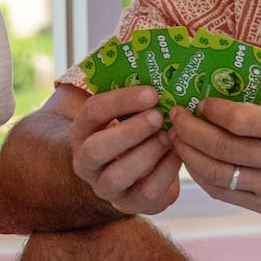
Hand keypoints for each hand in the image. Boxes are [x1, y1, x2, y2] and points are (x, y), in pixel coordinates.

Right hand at [70, 84, 181, 215]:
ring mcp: (105, 187)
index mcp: (82, 131)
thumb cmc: (131, 131)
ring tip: (170, 136)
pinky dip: (166, 173)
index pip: (93, 112)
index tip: (152, 93)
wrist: (130, 172)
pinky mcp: (130, 204)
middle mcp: (86, 162)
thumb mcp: (124, 112)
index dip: (121, 101)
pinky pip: (146, 193)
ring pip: (118, 175)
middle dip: (129, 131)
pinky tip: (179, 154)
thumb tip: (158, 56)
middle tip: (159, 116)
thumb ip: (133, 94)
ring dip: (147, 154)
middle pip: (96, 149)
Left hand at [169, 97, 260, 214]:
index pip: (239, 121)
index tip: (198, 101)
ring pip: (217, 174)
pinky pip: (224, 194)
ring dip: (189, 155)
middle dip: (190, 131)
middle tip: (175, 117)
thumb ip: (256, 106)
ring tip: (177, 138)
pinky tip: (193, 162)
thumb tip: (213, 95)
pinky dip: (202, 177)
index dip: (211, 110)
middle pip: (222, 148)